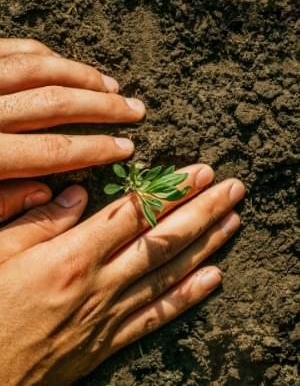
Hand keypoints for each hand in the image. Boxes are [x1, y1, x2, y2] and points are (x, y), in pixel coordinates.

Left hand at [0, 38, 144, 178]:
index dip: (95, 150)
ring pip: (36, 70)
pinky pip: (13, 50)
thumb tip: (43, 192)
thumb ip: (1, 202)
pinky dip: (44, 54)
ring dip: (80, 76)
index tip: (126, 147)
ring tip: (110, 86)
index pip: (51, 151)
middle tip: (135, 109)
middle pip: (54, 104)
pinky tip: (65, 63)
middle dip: (102, 107)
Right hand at [0, 164, 244, 383]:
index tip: (199, 173)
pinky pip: (157, 316)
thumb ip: (40, 221)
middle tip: (232, 189)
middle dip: (202, 210)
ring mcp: (109, 314)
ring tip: (233, 221)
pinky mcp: (110, 341)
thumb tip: (79, 194)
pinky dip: (188, 296)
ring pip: (169, 273)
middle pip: (163, 240)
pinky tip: (214, 278)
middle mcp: (100, 283)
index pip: (135, 213)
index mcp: (71, 256)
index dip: (171, 190)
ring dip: (206, 245)